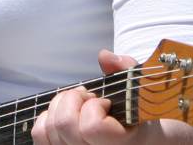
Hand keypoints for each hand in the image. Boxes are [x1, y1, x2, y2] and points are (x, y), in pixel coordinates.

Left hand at [31, 52, 192, 144]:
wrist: (151, 141)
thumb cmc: (149, 116)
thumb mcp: (146, 92)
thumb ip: (128, 71)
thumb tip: (104, 57)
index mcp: (125, 143)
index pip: (92, 128)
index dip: (95, 108)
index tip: (107, 103)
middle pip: (65, 125)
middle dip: (74, 100)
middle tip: (89, 98)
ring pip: (50, 129)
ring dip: (62, 106)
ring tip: (80, 106)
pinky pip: (41, 136)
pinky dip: (47, 118)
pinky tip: (67, 115)